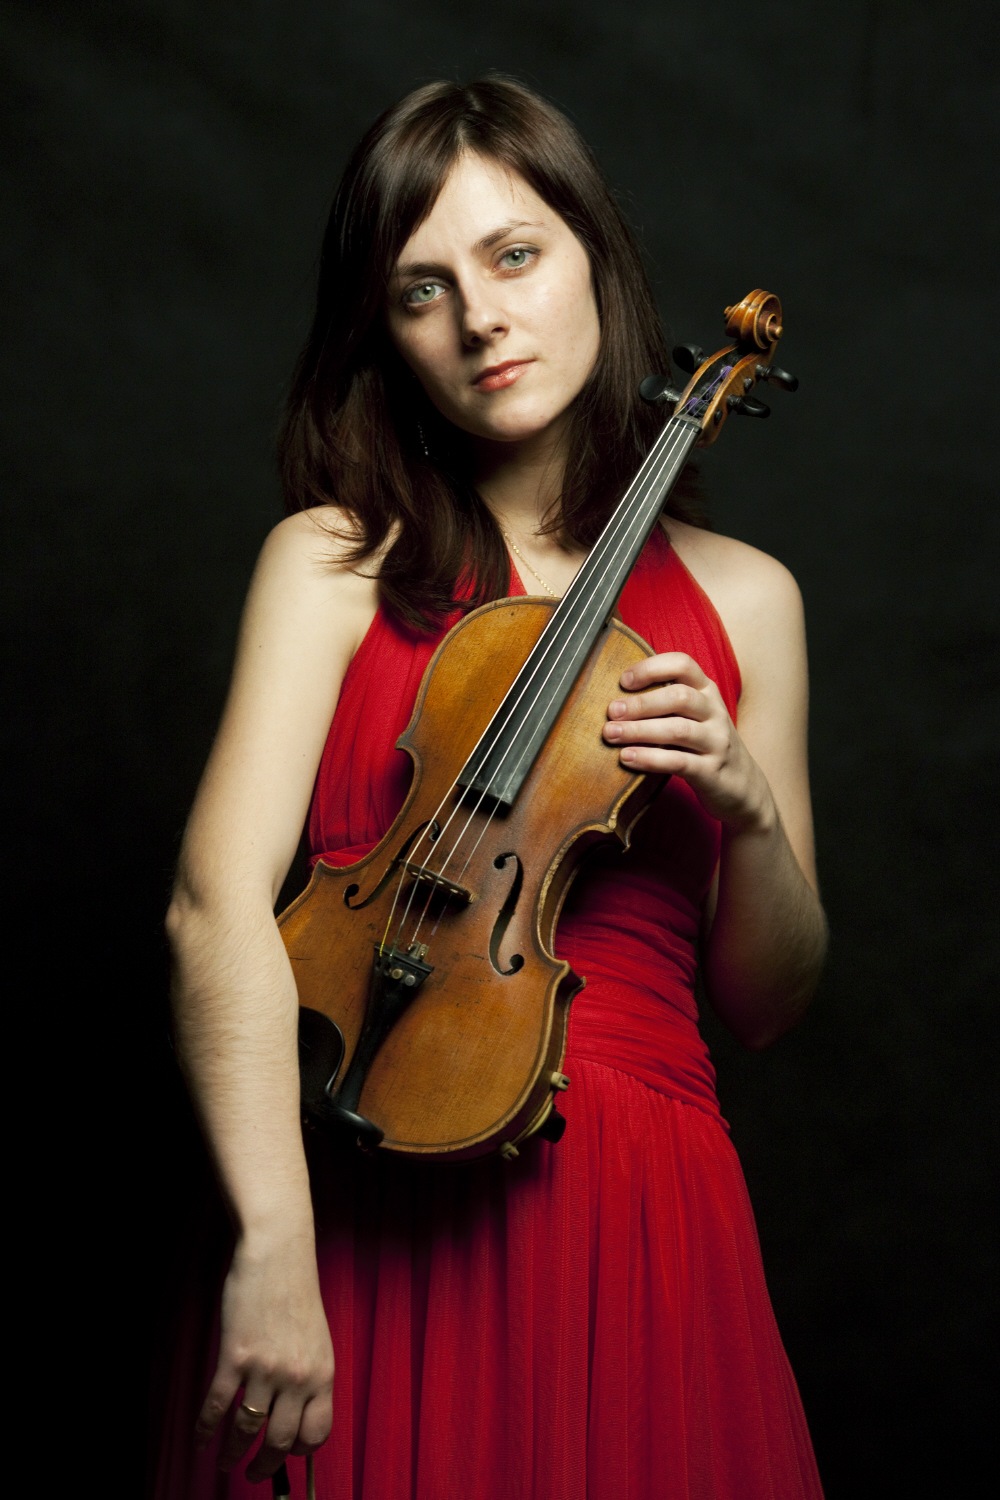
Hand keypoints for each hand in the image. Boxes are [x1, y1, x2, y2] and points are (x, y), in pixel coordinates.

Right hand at [195, 1230, 333, 1482]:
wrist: (277, 1256)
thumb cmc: (295, 1294)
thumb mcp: (315, 1340)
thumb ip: (308, 1376)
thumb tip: (295, 1414)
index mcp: (322, 1374)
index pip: (317, 1433)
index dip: (301, 1452)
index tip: (288, 1456)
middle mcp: (297, 1378)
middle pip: (280, 1442)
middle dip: (264, 1467)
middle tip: (253, 1474)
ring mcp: (264, 1370)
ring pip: (246, 1431)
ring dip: (233, 1454)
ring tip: (226, 1463)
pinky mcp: (234, 1359)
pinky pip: (217, 1408)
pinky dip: (206, 1430)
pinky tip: (201, 1440)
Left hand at [603, 652, 773, 832]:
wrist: (742, 787)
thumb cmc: (705, 745)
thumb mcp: (693, 716)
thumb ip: (666, 702)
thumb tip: (616, 696)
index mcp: (707, 691)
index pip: (683, 664)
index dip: (651, 668)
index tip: (624, 681)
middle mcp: (715, 712)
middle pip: (679, 697)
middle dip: (641, 703)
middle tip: (611, 711)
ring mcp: (716, 742)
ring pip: (678, 730)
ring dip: (640, 730)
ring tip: (611, 734)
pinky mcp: (712, 771)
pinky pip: (678, 762)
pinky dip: (650, 758)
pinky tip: (627, 757)